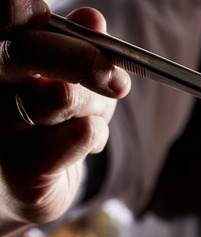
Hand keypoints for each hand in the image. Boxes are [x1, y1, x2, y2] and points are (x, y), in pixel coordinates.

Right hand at [0, 2, 130, 232]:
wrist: (26, 183)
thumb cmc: (44, 118)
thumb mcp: (63, 74)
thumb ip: (75, 42)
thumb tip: (92, 19)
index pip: (1, 13)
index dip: (31, 11)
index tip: (69, 25)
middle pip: (28, 51)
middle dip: (86, 60)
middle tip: (117, 80)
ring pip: (62, 95)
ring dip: (97, 104)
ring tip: (94, 116)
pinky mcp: (20, 170)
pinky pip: (80, 135)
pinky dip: (99, 134)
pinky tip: (89, 141)